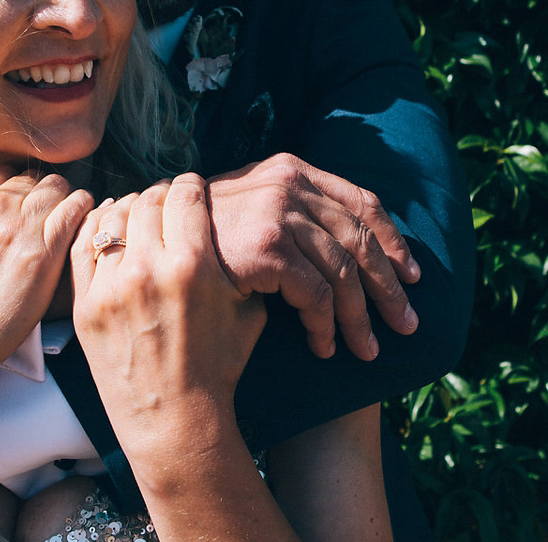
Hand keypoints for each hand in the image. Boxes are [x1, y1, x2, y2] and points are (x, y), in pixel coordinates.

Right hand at [0, 169, 92, 388]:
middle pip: (27, 182)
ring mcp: (21, 227)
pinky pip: (75, 211)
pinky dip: (81, 206)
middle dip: (35, 192)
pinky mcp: (46, 253)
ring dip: (61, 195)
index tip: (14, 204)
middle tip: (42, 210)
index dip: (6, 190)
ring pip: (54, 189)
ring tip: (68, 207)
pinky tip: (85, 210)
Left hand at [71, 174, 264, 457]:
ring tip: (136, 213)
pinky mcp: (85, 306)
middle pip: (148, 201)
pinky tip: (105, 228)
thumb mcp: (247, 313)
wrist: (174, 420)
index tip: (192, 188)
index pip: (186, 196)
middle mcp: (149, 269)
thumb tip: (222, 227)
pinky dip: (93, 229)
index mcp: (194, 265)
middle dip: (160, 196)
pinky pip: (81, 248)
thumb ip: (234, 264)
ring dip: (127, 208)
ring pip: (112, 218)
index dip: (192, 186)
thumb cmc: (217, 369)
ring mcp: (110, 288)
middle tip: (164, 201)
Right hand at [208, 153, 420, 360]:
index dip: (393, 241)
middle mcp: (289, 184)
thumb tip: (338, 244)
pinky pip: (316, 294)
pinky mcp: (268, 248)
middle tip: (407, 324)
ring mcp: (278, 213)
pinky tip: (324, 348)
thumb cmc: (197, 241)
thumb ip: (288, 213)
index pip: (362, 201)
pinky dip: (326, 327)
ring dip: (361, 318)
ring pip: (344, 273)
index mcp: (291, 169)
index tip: (411, 275)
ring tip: (369, 350)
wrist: (152, 251)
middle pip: (361, 239)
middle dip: (390, 288)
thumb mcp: (246, 211)